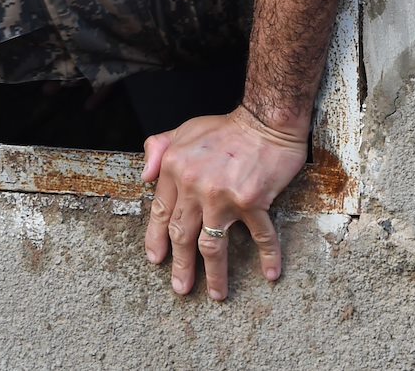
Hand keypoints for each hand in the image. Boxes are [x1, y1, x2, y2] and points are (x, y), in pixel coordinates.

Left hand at [142, 106, 307, 300]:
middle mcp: (195, 186)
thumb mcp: (183, 130)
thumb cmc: (225, 128)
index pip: (161, 212)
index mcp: (175, 170)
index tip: (155, 259)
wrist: (264, 121)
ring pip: (212, 245)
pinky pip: (261, 236)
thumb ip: (158, 149)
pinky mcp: (253, 202)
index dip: (156, 238)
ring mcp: (223, 196)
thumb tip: (144, 177)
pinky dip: (268, 256)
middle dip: (180, 265)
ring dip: (214, 274)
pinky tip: (271, 274)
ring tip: (214, 294)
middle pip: (183, 235)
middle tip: (180, 288)